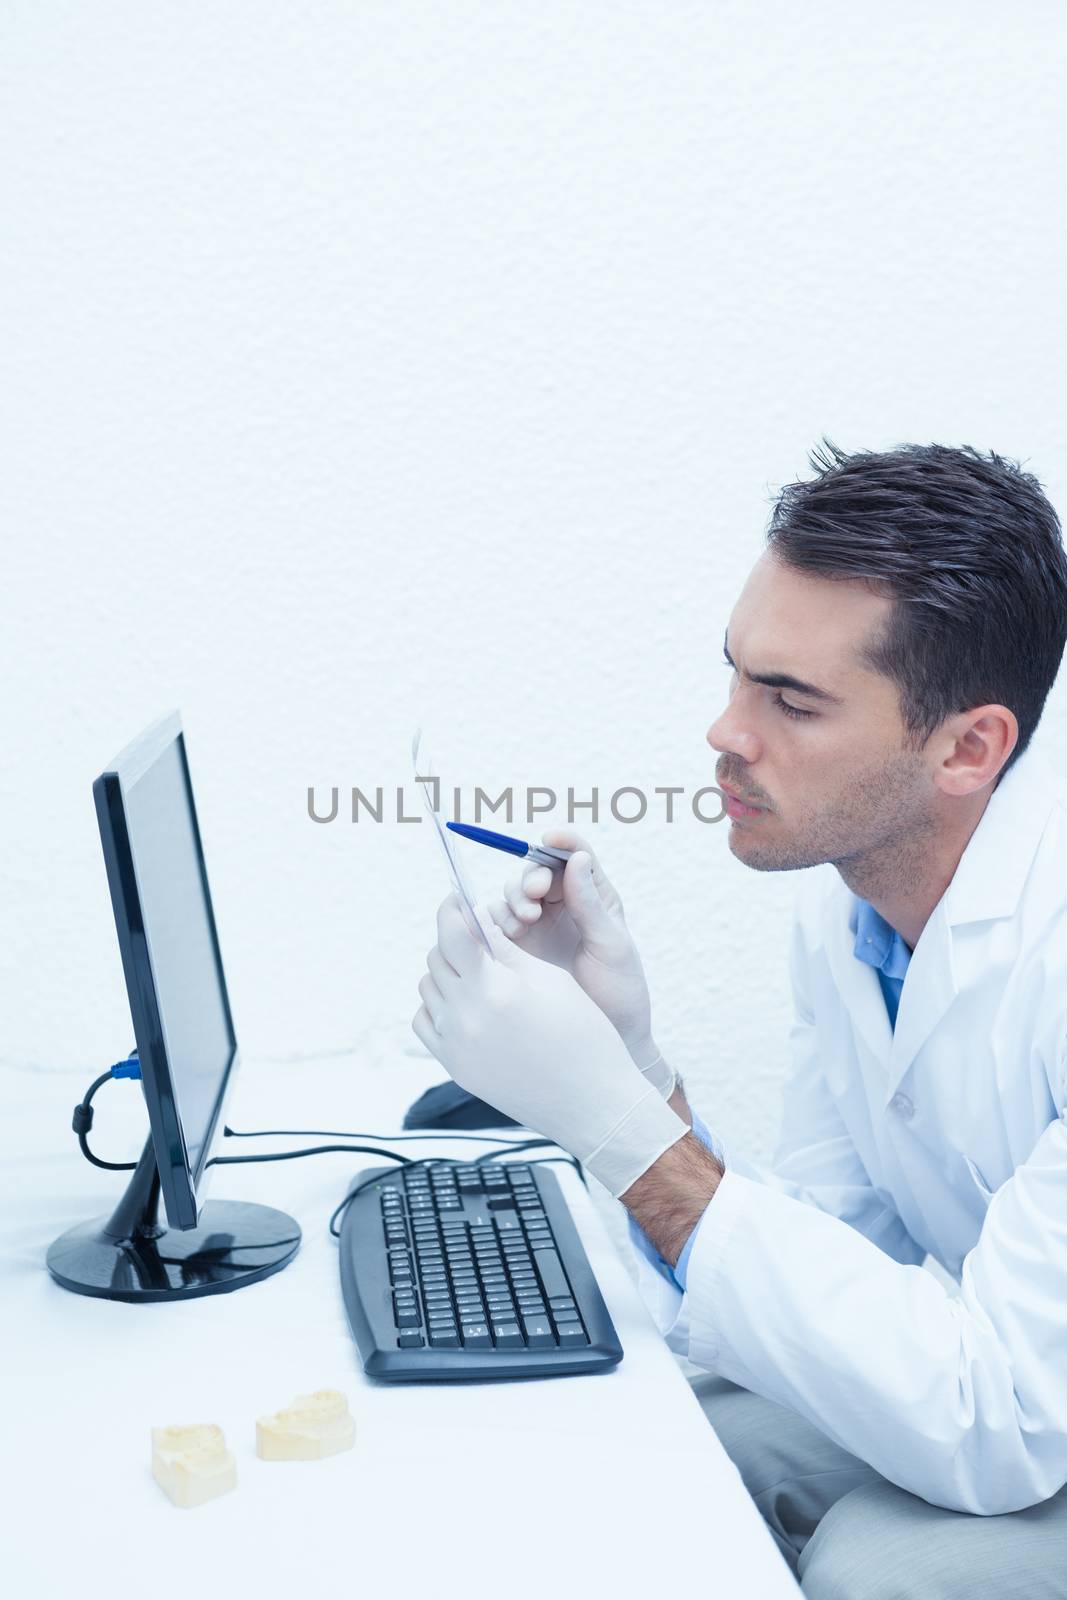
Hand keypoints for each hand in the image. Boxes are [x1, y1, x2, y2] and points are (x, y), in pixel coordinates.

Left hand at [413, 893, 687, 1197]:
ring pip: (429, 988)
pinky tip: (469, 1004)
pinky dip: (440, 1005)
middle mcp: (466, 1017)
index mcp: (495, 988)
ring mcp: (456, 1046)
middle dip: (455, 940)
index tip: (457, 898)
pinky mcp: (454, 1067)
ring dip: (448, 972)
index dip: (452, 908)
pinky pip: (427, 1021)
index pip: (452, 932)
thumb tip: (475, 919)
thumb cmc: (583, 1035)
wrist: (591, 1104)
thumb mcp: (549, 979)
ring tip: (480, 974)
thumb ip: (505, 949)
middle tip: (478, 937)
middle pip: (437, 957)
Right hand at [487, 829, 673, 1095]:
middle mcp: (561, 908)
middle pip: (535, 873)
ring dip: (512, 899)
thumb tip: (577, 858)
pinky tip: (505, 935)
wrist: (606, 1042)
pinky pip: (494, 926)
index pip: (574, 858)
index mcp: (593, 899)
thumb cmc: (620, 992)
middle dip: (530, 877)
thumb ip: (591, 903)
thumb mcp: (611, 945)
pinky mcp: (512, 952)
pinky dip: (494, 922)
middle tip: (533, 895)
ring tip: (526, 920)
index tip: (551, 839)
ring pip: (512, 897)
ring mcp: (535, 929)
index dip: (561, 844)